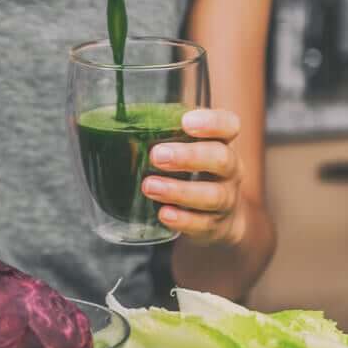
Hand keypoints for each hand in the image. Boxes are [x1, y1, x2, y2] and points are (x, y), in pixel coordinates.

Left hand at [142, 108, 245, 246]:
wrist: (215, 217)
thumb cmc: (192, 172)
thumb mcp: (184, 150)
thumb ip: (163, 137)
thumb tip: (118, 127)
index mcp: (221, 142)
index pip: (228, 125)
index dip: (212, 122)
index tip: (185, 122)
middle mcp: (230, 169)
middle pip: (221, 159)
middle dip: (188, 157)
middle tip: (156, 156)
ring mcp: (226, 199)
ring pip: (212, 195)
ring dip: (179, 190)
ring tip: (149, 186)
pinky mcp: (216, 226)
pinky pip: (203, 224)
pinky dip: (183, 220)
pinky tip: (163, 214)